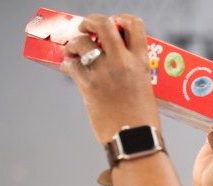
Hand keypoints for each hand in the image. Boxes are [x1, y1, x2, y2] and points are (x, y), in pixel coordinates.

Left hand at [61, 14, 160, 144]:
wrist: (135, 140)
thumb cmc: (142, 122)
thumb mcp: (145, 89)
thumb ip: (132, 73)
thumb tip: (113, 64)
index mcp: (141, 63)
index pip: (134, 25)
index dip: (121, 19)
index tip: (115, 23)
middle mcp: (123, 62)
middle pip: (103, 24)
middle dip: (91, 22)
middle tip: (86, 28)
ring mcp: (105, 73)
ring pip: (82, 42)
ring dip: (74, 44)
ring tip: (74, 51)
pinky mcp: (88, 86)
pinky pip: (71, 65)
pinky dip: (68, 64)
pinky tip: (69, 67)